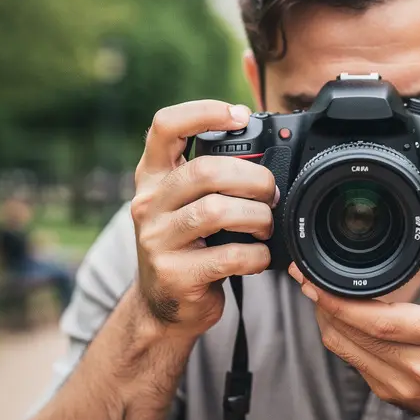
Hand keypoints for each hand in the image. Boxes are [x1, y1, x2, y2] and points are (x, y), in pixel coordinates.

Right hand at [131, 100, 279, 336]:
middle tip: (270, 194)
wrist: (164, 306)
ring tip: (266, 226)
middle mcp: (148, 203)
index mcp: (152, 177)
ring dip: (257, 217)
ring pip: (217, 211)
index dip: (203, 112)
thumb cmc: (188, 246)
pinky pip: (228, 256)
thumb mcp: (185, 204)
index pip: (164, 127)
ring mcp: (157, 240)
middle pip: (205, 170)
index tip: (238, 116)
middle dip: (252, 179)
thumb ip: (211, 177)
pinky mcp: (175, 274)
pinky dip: (255, 255)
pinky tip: (259, 257)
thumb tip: (268, 155)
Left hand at [289, 199, 419, 419]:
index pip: (381, 322)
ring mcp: (404, 387)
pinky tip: (341, 316)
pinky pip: (353, 362)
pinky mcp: (391, 395)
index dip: (341, 301)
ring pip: (346, 350)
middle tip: (305, 277)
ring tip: (318, 291)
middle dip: (323, 303)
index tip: (317, 279)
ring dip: (327, 319)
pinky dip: (342, 336)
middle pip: (354, 335)